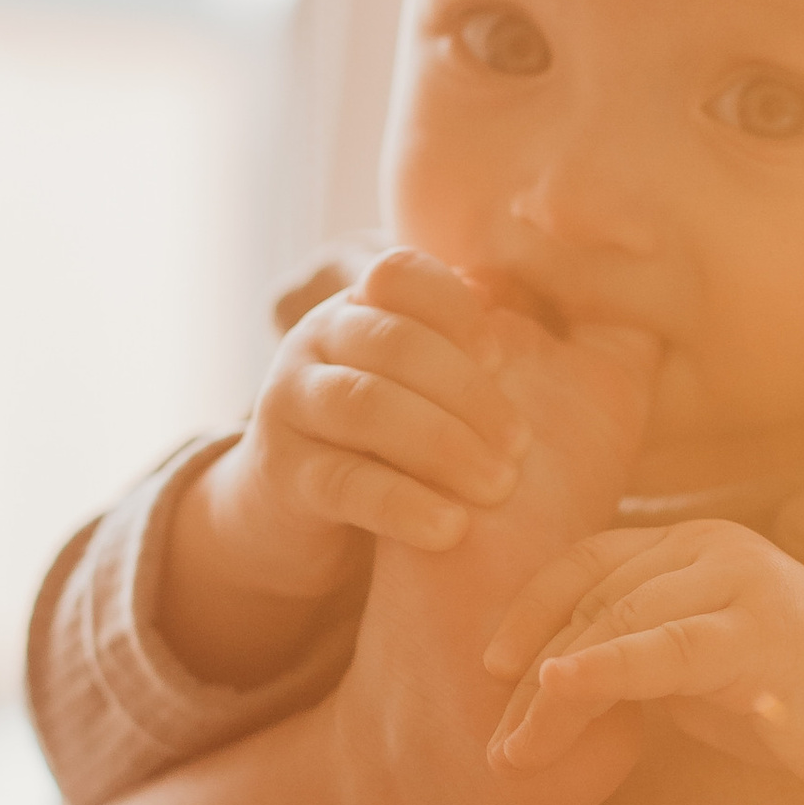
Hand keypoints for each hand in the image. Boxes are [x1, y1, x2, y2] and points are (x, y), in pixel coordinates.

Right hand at [201, 248, 531, 599]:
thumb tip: (502, 301)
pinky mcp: (281, 474)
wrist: (290, 514)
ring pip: (366, 406)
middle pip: (393, 342)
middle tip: (522, 445)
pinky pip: (344, 482)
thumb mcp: (415, 386)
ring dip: (443, 445)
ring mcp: (289, 404)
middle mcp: (313, 342)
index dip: (457, 311)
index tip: (503, 360)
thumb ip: (455, 346)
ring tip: (499, 485)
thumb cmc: (380, 440)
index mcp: (355, 307)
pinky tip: (450, 528)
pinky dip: (403, 504)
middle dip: (468, 392)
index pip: (400, 276)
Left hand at [487, 520, 803, 796]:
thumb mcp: (696, 662)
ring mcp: (739, 584)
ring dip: (554, 695)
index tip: (489, 671)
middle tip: (496, 748)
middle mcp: (710, 548)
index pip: (587, 563)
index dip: (529, 612)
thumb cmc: (789, 691)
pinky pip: (665, 648)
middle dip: (533, 679)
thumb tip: (540, 688)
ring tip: (514, 754)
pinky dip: (604, 668)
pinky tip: (559, 688)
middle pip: (593, 602)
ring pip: (617, 624)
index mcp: (689, 546)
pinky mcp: (763, 633)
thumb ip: (634, 652)